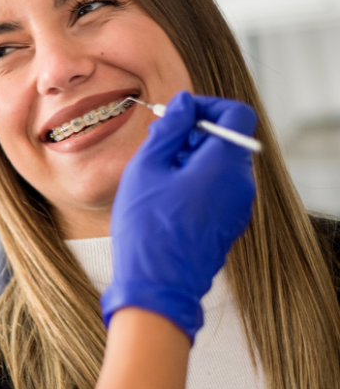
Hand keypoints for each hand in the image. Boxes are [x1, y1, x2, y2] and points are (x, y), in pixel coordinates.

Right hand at [101, 92, 256, 340]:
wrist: (157, 285)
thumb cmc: (148, 227)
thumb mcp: (147, 168)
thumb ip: (168, 130)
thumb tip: (184, 104)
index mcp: (226, 164)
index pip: (236, 114)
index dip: (206, 106)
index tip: (177, 114)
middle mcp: (241, 184)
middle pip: (226, 140)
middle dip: (193, 135)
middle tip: (156, 147)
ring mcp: (239, 207)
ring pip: (220, 166)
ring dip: (191, 160)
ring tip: (156, 177)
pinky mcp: (229, 224)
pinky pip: (218, 189)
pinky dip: (195, 183)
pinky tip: (164, 199)